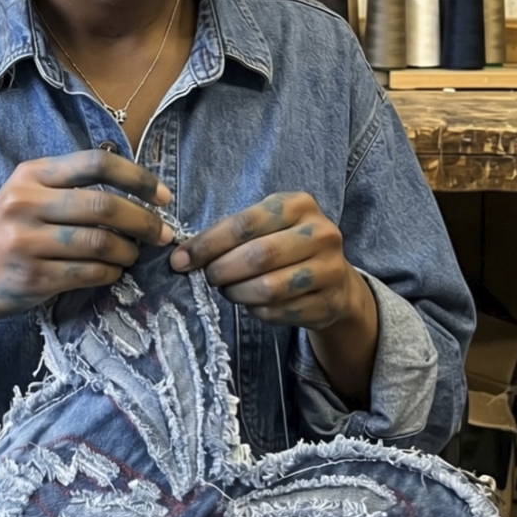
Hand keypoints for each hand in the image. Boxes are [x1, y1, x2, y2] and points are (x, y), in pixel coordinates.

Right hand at [0, 149, 173, 321]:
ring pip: (101, 243)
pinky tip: (113, 272)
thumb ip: (69, 187)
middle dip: (144, 221)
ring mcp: (26, 242)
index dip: (138, 178)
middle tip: (163, 233)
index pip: (96, 163)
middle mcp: (25, 203)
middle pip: (104, 206)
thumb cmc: (4, 232)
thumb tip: (137, 192)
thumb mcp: (26, 195)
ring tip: (133, 254)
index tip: (163, 196)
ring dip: (129, 251)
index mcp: (30, 174)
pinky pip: (89, 273)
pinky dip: (110, 273)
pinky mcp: (32, 278)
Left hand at [169, 191, 361, 330]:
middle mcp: (321, 233)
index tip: (181, 260)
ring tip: (229, 290)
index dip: (208, 244)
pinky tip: (252, 303)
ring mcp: (330, 270)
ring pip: (268, 288)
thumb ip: (228, 235)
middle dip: (222, 270)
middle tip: (209, 277)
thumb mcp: (265, 226)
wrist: (335, 280)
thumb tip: (181, 257)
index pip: (245, 224)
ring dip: (237, 293)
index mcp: (299, 205)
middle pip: (258, 256)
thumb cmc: (286, 245)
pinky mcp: (329, 303)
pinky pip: (279, 311)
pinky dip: (256, 310)